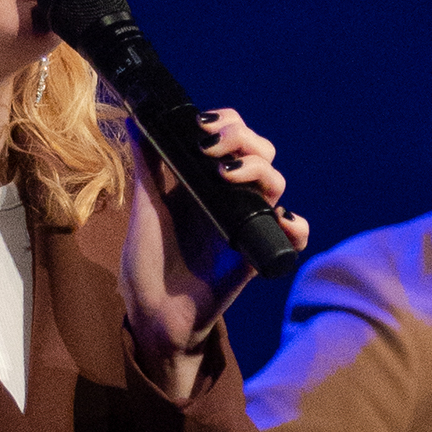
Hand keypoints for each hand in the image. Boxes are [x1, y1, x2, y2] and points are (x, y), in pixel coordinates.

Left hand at [119, 105, 305, 390]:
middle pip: (261, 154)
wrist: (154, 312)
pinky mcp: (257, 254)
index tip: (204, 125)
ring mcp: (246, 223)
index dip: (229, 123)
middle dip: (245, 140)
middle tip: (214, 149)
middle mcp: (230, 198)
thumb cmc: (146, 262)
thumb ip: (146, 166)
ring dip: (260, 171)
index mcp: (205, 182)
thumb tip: (136, 120)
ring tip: (228, 176)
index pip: (233, 139)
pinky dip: (295, 225)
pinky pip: (292, 236)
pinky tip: (279, 220)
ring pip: (276, 185)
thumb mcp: (144, 208)